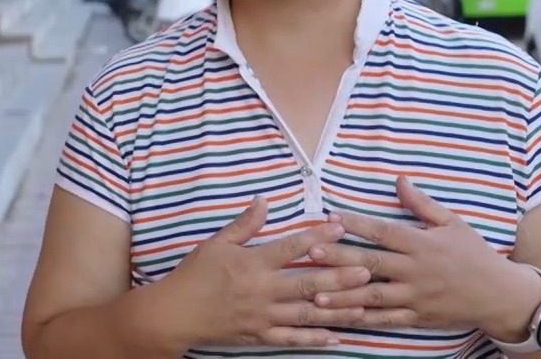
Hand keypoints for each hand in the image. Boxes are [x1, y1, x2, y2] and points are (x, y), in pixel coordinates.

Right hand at [160, 196, 374, 348]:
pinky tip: (335, 337)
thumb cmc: (194, 275)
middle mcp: (261, 291)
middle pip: (306, 283)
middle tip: (366, 270)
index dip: (316, 236)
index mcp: (252, 263)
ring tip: (362, 305)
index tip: (339, 228)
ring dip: (335, 309)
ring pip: (305, 314)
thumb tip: (264, 200)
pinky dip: (313, 339)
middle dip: (339, 277)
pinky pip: (290, 340)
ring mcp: (262, 316)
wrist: (174, 314)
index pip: (290, 247)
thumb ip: (244, 224)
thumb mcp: (215, 243)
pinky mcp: (259, 335)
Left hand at [307, 177, 540, 336]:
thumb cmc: (474, 254)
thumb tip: (399, 179)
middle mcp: (416, 271)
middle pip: (372, 263)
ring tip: (315, 292)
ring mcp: (415, 297)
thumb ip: (422, 204)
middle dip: (340, 258)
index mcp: (422, 244)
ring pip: (373, 296)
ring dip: (343, 294)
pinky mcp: (417, 317)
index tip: (330, 218)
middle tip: (312, 252)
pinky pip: (385, 319)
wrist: (500, 295)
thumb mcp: (453, 223)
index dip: (356, 224)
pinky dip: (362, 319)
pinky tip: (340, 317)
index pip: (384, 232)